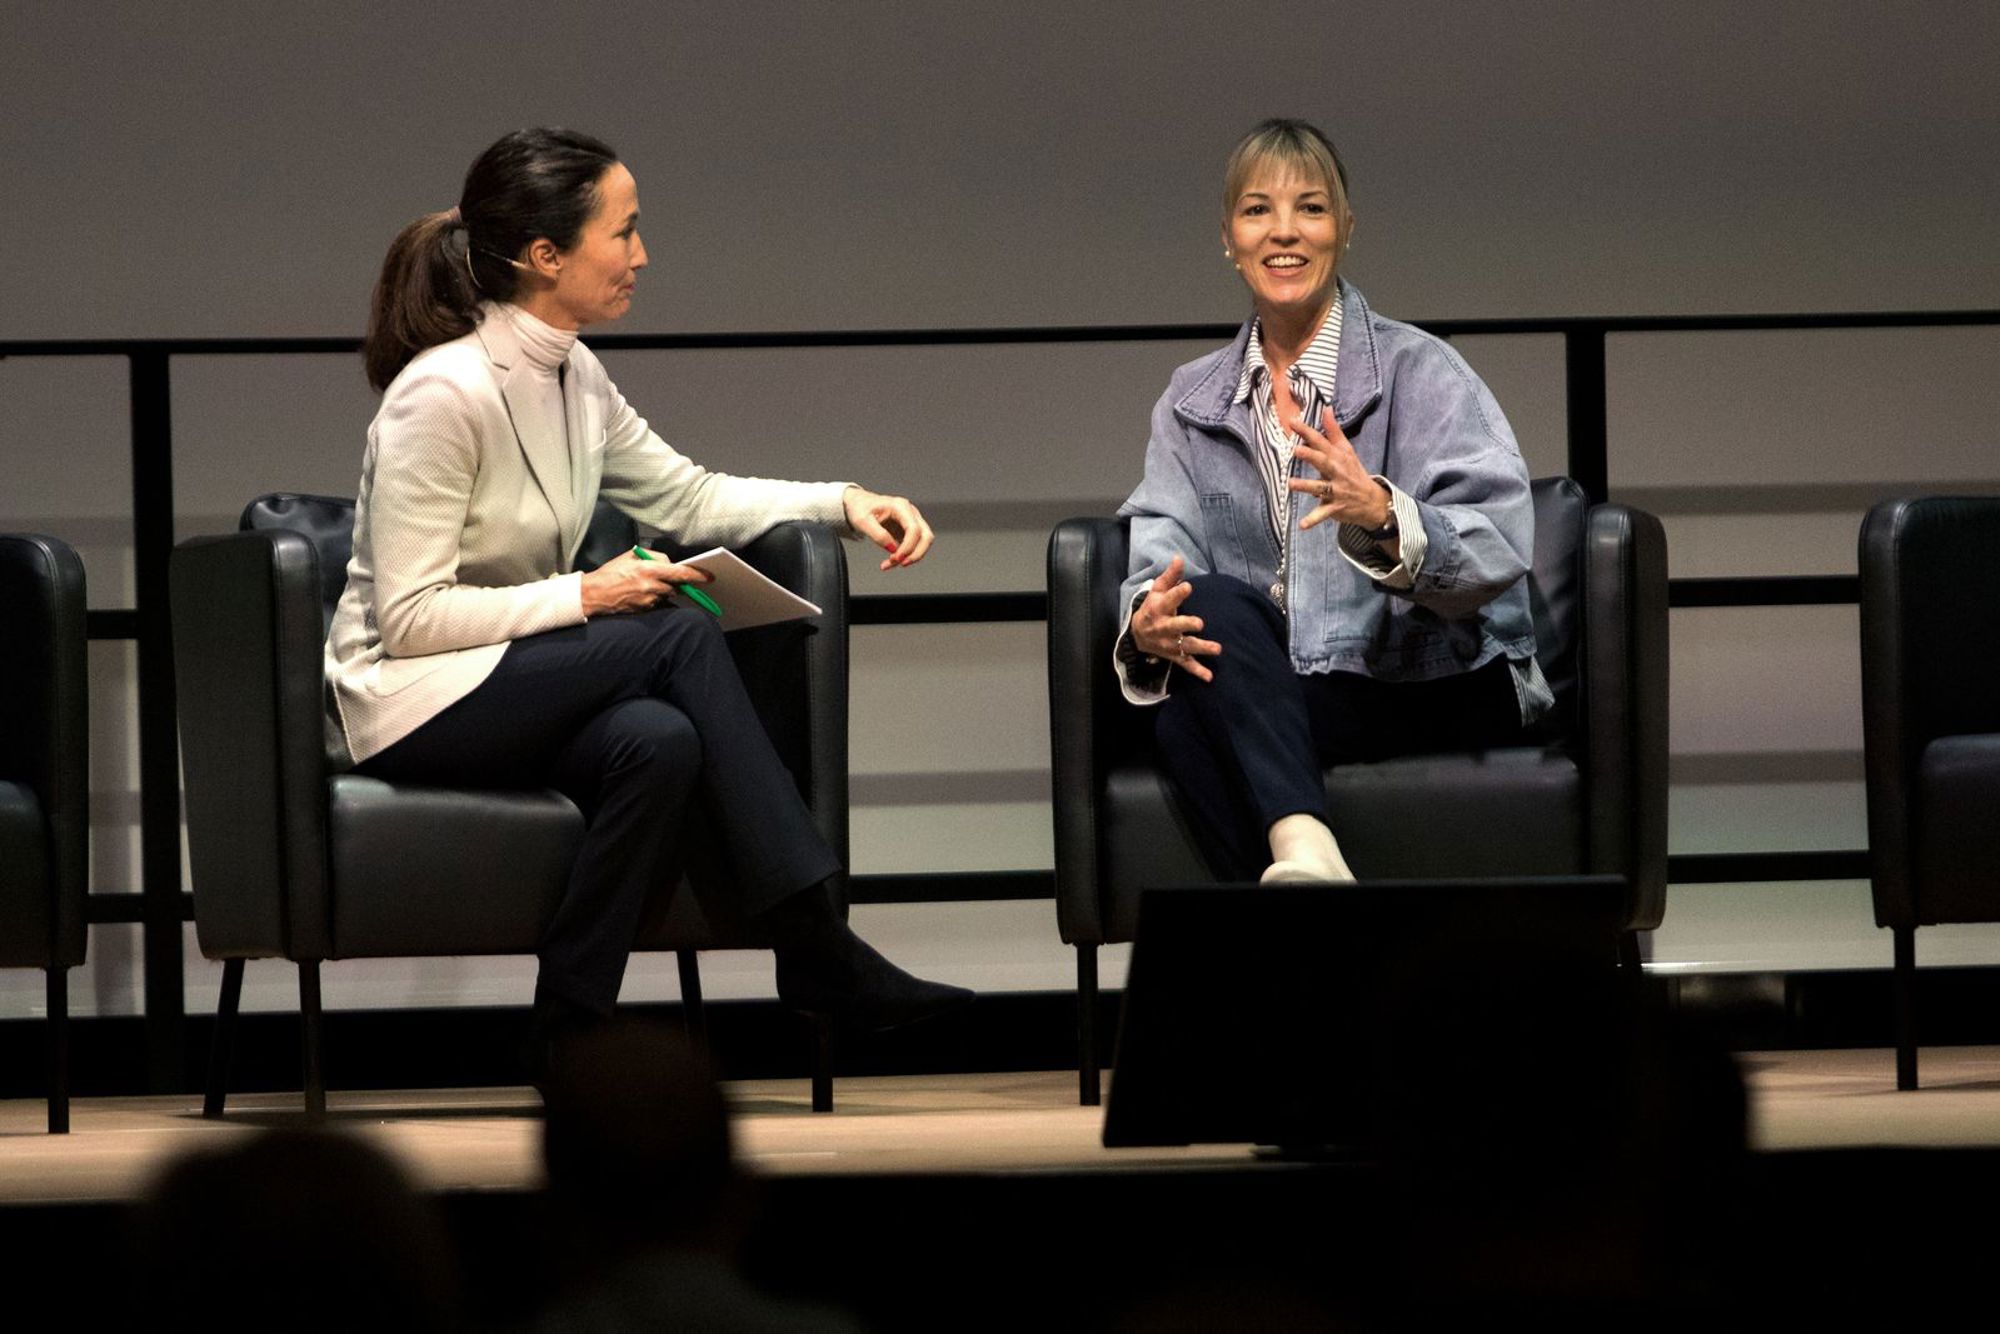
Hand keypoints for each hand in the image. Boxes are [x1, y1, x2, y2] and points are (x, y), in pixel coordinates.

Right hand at [580, 548, 711, 616]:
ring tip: (642, 584)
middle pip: (676, 585)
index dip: (697, 576)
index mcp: (649, 570)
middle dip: (675, 582)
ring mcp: (649, 600)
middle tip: (663, 577)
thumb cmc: (611, 573)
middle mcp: (651, 586)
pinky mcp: (645, 610)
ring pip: (667, 594)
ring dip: (663, 589)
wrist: (594, 594)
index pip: (680, 574)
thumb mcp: (631, 556)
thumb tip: (670, 562)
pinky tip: (639, 592)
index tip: (709, 577)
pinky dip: (654, 597)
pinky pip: (658, 602)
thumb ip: (654, 557)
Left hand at [844, 486, 934, 570]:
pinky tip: (890, 561)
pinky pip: (913, 546)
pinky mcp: (909, 531)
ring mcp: (912, 521)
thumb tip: (892, 549)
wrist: (859, 504)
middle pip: (926, 536)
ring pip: (923, 543)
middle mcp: (910, 513)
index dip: (908, 546)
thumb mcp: (862, 520)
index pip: (914, 529)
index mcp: (900, 506)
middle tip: (900, 564)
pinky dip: (905, 556)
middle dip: (916, 554)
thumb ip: (878, 534)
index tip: (896, 558)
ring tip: (890, 563)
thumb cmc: (860, 508)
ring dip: (911, 557)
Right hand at [1130, 554, 1221, 682]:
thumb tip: (1179, 558)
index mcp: (1158, 609)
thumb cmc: (1152, 608)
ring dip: (1201, 648)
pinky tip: (1209, 677)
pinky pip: (1186, 664)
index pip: (1168, 599)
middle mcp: (1163, 627)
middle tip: (1200, 624)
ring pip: (1185, 646)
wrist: (1137, 635)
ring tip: (1217, 649)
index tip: (1188, 586)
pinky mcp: (1174, 655)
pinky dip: (1197, 671)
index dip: (1178, 593)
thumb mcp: (1156, 590)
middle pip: (1175, 626)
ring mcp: (1169, 643)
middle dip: (1186, 625)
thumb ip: (1169, 576)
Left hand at [1284, 406, 1391, 532]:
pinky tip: (1302, 526)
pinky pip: (1323, 514)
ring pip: (1320, 487)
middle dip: (1311, 455)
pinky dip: (1313, 520)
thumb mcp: (1346, 450)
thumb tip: (1326, 408)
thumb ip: (1333, 430)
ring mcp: (1336, 490)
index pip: (1321, 441)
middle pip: (1323, 461)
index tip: (1291, 422)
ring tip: (1290, 484)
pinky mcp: (1335, 507)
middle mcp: (1337, 471)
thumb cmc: (1354, 472)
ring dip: (1306, 486)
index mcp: (1338, 456)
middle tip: (1296, 450)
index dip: (1306, 431)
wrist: (1372, 500)